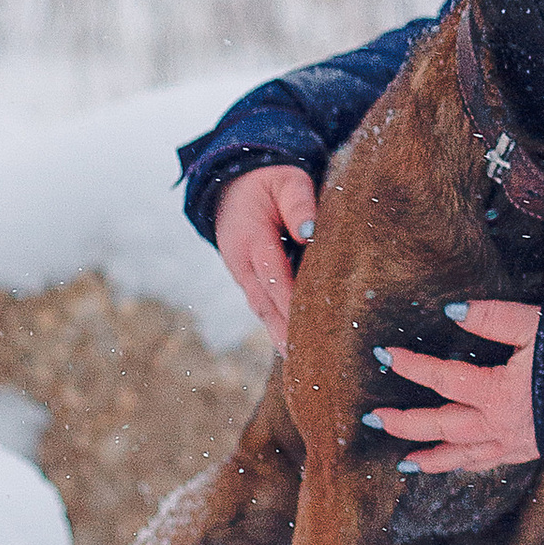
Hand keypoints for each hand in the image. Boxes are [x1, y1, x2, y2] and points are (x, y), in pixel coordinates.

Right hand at [216, 165, 318, 345]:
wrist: (232, 185)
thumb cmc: (268, 181)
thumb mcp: (285, 180)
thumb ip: (299, 202)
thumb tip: (310, 232)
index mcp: (251, 238)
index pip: (273, 274)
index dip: (290, 300)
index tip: (311, 323)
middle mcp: (242, 263)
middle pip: (266, 303)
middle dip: (286, 331)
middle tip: (312, 358)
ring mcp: (243, 276)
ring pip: (262, 311)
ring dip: (281, 336)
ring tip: (303, 364)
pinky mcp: (250, 283)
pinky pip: (264, 308)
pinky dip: (278, 328)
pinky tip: (295, 350)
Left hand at [365, 302, 540, 472]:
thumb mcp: (535, 324)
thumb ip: (492, 318)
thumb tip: (453, 310)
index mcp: (497, 393)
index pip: (441, 379)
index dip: (410, 366)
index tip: (384, 354)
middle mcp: (499, 425)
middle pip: (441, 427)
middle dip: (405, 423)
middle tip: (373, 419)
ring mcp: (513, 443)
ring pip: (462, 457)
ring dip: (431, 458)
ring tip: (405, 463)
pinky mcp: (528, 450)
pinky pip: (488, 463)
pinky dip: (466, 466)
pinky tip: (457, 465)